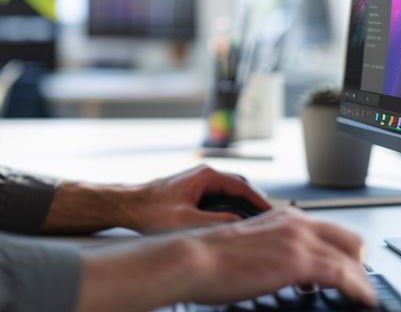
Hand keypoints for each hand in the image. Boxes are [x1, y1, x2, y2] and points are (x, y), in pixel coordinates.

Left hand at [123, 164, 270, 231]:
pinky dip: (230, 206)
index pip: (243, 186)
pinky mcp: (190, 190)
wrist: (127, 207)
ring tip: (254, 219)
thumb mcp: (188, 221)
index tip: (272, 212)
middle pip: (238, 186)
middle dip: (254, 201)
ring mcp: (196, 182)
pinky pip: (218, 196)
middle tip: (268, 216)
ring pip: (228, 191)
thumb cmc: (150, 210)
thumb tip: (240, 225)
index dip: (260, 201)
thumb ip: (217, 222)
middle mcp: (202, 174)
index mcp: (205, 176)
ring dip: (241, 204)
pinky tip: (232, 219)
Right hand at [179, 207, 375, 306]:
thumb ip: (275, 250)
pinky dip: (358, 289)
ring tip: (363, 295)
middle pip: (349, 240)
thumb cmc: (211, 256)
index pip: (331, 230)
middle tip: (360, 283)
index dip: (346, 252)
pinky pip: (343, 275)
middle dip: (359, 263)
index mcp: (285, 217)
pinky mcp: (298, 262)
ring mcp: (299, 241)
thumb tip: (287, 269)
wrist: (193, 259)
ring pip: (350, 259)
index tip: (351, 267)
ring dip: (361, 280)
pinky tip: (363, 299)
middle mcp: (296, 223)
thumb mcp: (252, 245)